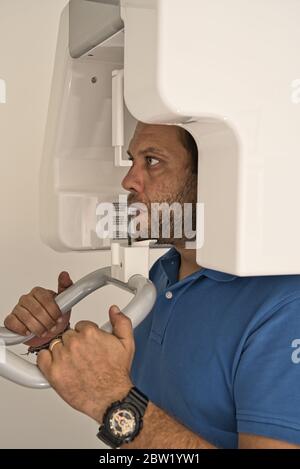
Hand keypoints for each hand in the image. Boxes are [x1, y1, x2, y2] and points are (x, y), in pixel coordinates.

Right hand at [4, 272, 72, 346]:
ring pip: (26, 317)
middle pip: (36, 310)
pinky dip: (22, 329)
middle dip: (47, 321)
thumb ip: (66, 286)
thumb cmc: (55, 316)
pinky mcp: (11, 319)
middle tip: (52, 328)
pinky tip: (29, 332)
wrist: (49, 332)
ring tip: (44, 332)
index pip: (45, 299)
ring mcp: (18, 308)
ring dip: (38, 328)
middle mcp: (27, 298)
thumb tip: (64, 274)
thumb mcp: (65, 301)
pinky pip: (13, 322)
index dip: (53, 311)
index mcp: (39, 292)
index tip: (59, 319)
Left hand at [37, 305, 133, 422]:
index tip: (89, 344)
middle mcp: (75, 344)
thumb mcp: (127, 344)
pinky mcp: (53, 372)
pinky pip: (42, 357)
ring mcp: (62, 358)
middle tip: (82, 355)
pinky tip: (58, 364)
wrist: (111, 398)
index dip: (85, 335)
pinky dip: (47, 360)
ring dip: (62, 351)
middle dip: (74, 343)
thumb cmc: (117, 374)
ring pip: (55, 345)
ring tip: (73, 362)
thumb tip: (114, 310)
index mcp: (90, 333)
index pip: (81, 325)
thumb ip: (121, 322)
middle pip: (68, 335)